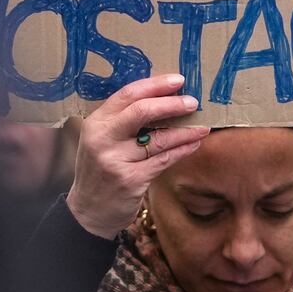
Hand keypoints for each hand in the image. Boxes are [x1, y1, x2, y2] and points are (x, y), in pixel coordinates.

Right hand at [66, 74, 208, 239]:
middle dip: (171, 104)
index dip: (155, 85)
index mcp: (96, 123)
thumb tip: (165, 99)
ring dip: (185, 131)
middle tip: (193, 101)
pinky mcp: (131, 180)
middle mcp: (102, 139)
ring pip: (158, 139)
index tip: (179, 80)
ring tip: (203, 125)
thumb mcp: (102, 140)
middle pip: (142, 112)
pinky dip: (182, 150)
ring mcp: (115, 160)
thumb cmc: (101, 169)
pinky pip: (163, 160)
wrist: (89, 211)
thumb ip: (124, 121)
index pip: (128, 95)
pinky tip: (194, 143)